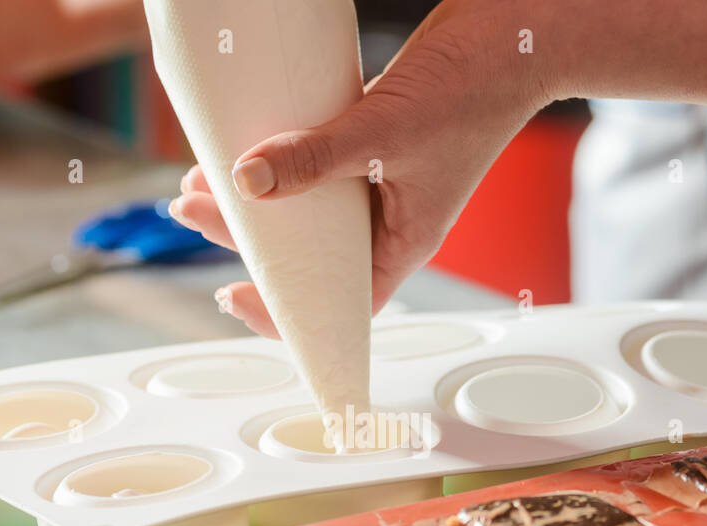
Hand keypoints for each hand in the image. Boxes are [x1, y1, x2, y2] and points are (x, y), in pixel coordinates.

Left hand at [169, 0, 546, 338]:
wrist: (513, 33)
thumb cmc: (475, 90)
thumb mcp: (382, 131)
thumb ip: (314, 157)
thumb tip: (250, 180)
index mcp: (405, 240)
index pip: (342, 303)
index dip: (287, 311)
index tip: (236, 296)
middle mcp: (391, 219)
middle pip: (311, 254)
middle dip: (248, 240)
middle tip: (194, 211)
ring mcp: (382, 183)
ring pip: (309, 211)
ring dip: (257, 200)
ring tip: (203, 181)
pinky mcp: (374, 145)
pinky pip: (318, 169)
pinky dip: (281, 164)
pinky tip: (247, 148)